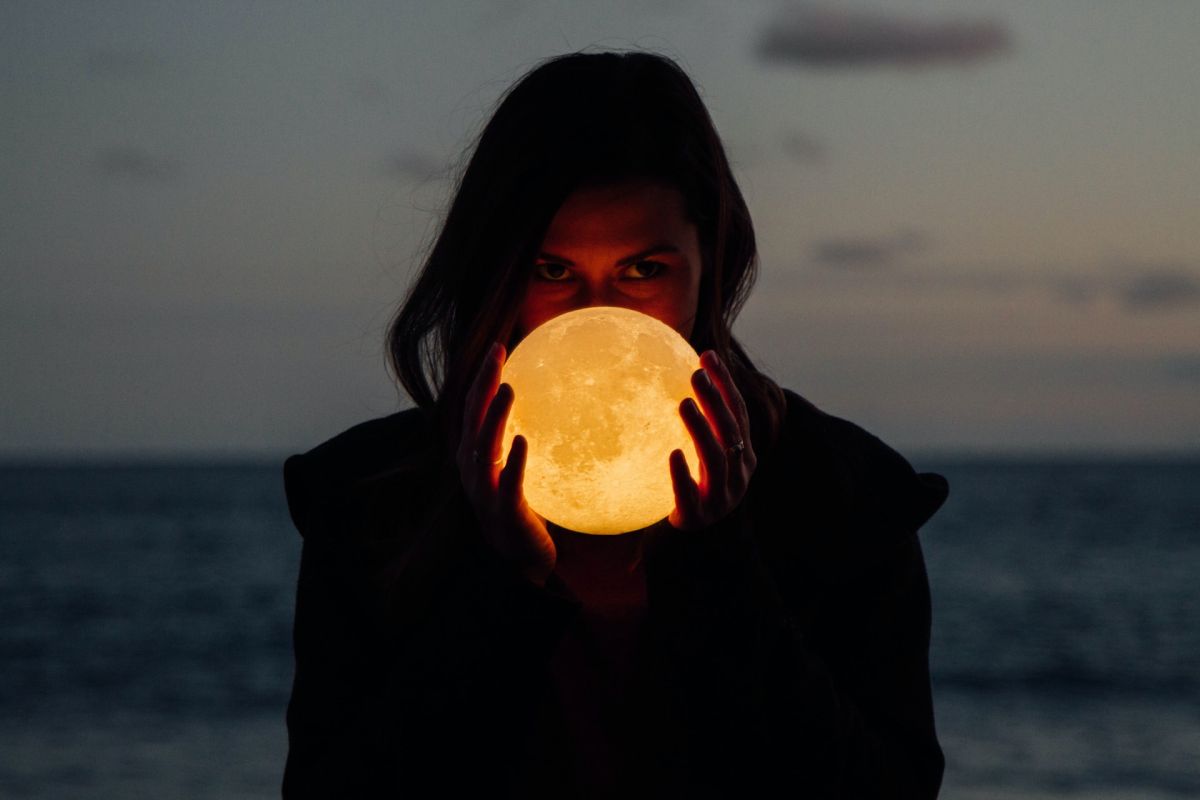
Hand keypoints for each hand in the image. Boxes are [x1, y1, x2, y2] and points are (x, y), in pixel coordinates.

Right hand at [456, 342, 555, 585]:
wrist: (522, 561)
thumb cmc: (524, 510)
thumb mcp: (521, 470)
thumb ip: (525, 440)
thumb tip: (557, 402)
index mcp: (477, 458)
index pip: (475, 409)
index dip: (482, 378)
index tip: (498, 346)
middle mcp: (474, 471)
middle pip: (473, 420)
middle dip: (483, 385)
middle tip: (497, 354)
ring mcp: (486, 493)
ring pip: (484, 449)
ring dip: (495, 418)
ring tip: (509, 390)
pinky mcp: (504, 514)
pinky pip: (508, 485)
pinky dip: (513, 462)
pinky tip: (524, 440)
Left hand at [668, 350, 756, 529]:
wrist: (695, 541)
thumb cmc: (696, 489)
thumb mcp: (703, 458)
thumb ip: (699, 427)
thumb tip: (672, 377)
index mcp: (743, 456)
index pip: (737, 412)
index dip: (725, 383)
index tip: (707, 355)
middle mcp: (738, 474)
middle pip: (730, 431)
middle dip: (715, 399)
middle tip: (695, 374)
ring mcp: (720, 497)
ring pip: (716, 459)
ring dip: (700, 429)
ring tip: (683, 404)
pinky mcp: (698, 517)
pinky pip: (690, 494)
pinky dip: (683, 474)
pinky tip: (672, 454)